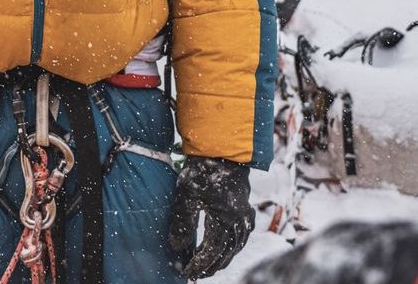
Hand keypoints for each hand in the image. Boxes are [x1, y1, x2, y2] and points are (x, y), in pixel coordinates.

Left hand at [168, 156, 254, 278]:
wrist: (222, 151)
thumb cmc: (203, 171)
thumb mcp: (187, 194)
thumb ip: (182, 222)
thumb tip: (176, 246)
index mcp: (226, 220)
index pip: (211, 252)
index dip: (199, 264)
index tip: (187, 272)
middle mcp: (239, 223)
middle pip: (225, 254)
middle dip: (210, 266)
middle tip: (195, 273)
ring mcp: (245, 218)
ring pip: (234, 249)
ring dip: (220, 260)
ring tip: (206, 267)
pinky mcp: (246, 213)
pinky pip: (240, 239)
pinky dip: (230, 249)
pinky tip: (222, 250)